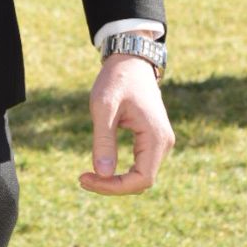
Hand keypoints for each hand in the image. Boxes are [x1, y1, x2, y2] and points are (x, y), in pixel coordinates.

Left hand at [79, 53, 174, 194]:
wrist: (130, 60)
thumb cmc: (116, 79)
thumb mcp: (103, 107)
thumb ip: (104, 140)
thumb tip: (103, 174)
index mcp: (156, 137)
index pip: (142, 180)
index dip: (114, 187)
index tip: (85, 178)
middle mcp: (164, 143)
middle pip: (142, 182)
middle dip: (112, 186)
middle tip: (82, 178)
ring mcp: (160, 142)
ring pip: (141, 176)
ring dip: (116, 181)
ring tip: (87, 176)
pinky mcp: (152, 140)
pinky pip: (140, 166)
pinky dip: (120, 172)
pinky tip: (100, 169)